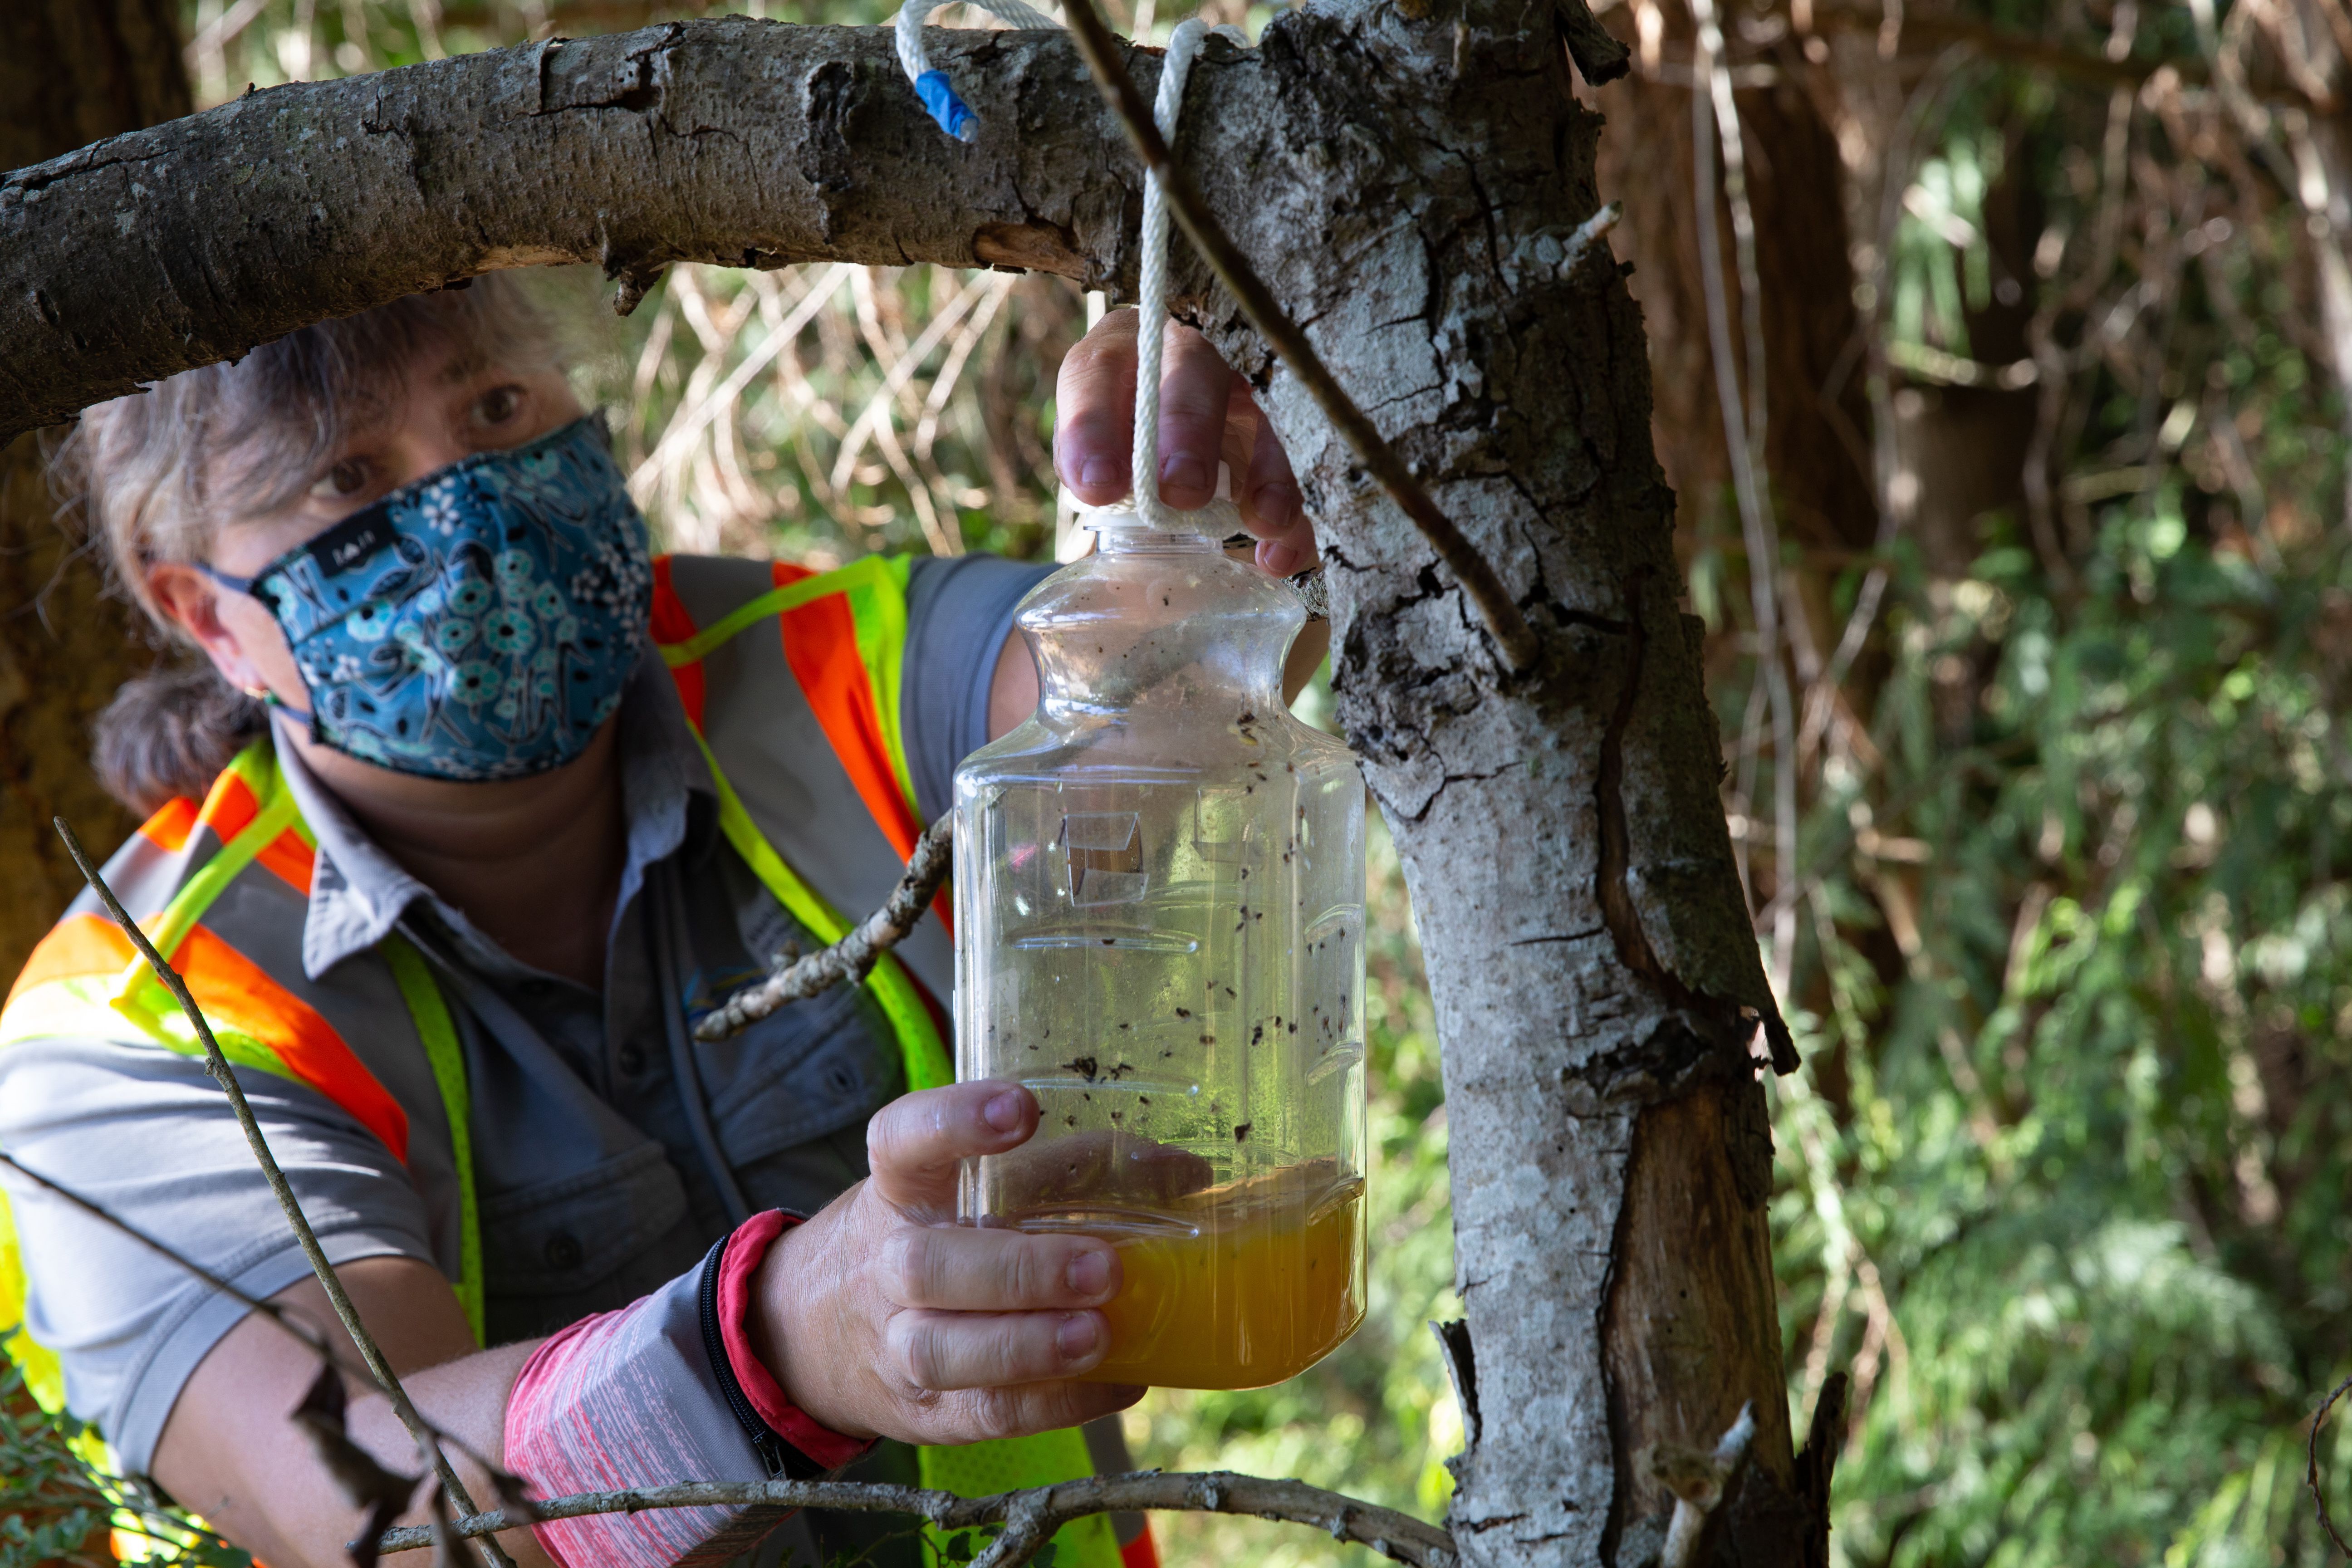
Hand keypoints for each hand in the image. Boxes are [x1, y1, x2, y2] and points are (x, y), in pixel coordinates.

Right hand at [750, 1081, 1143, 1443]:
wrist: (823, 1327)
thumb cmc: (935, 1235)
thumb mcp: (969, 1189)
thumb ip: (1063, 1171)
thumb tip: (1186, 1172)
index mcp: (899, 1188)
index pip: (902, 1140)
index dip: (954, 1121)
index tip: (1020, 1110)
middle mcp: (885, 1263)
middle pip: (927, 1266)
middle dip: (1018, 1269)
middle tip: (1103, 1266)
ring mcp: (897, 1342)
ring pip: (943, 1350)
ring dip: (1027, 1346)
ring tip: (1098, 1336)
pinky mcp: (927, 1409)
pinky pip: (984, 1413)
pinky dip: (1054, 1400)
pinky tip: (1115, 1379)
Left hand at [1056, 310, 1317, 575]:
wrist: (1136, 417)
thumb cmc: (1103, 429)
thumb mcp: (1078, 441)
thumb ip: (1083, 458)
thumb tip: (1099, 484)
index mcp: (1117, 356)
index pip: (1098, 375)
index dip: (1096, 428)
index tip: (1097, 485)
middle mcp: (1182, 363)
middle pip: (1192, 379)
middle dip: (1189, 434)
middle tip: (1183, 490)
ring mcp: (1230, 402)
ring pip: (1253, 425)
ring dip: (1262, 475)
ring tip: (1263, 523)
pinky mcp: (1260, 448)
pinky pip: (1280, 482)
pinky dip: (1289, 521)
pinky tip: (1278, 559)